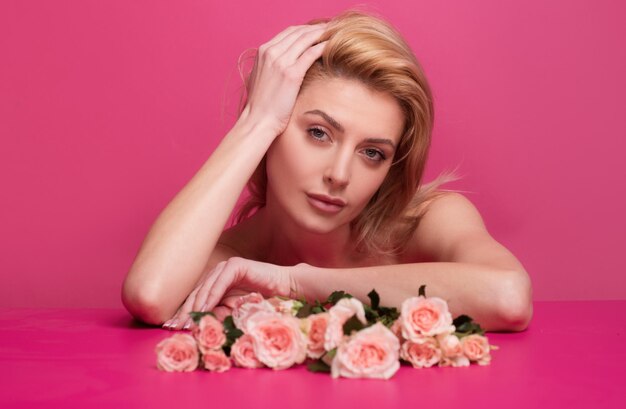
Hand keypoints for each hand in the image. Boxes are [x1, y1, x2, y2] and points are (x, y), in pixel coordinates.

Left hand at [162, 257, 295, 329]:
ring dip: (196, 304)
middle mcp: (219, 273)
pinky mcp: (236, 265)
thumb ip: (218, 314)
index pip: (197, 297)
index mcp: (216, 283)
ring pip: (206, 286)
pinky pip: (221, 281)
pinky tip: (205, 308)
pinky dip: (212, 295)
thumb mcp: (235, 311)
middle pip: (197, 291)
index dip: (185, 312)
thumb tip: (197, 323)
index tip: (173, 327)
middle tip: (174, 325)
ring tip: (188, 320)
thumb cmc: (263, 301)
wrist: (286, 289)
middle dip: (185, 310)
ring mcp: (227, 267)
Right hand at [240, 23, 327, 135]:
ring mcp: (280, 62)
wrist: (258, 120)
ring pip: (306, 39)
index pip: (288, 32)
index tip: (318, 31)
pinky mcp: (291, 74)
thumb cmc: (261, 104)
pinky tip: (332, 45)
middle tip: (331, 29)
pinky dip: (323, 46)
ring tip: (335, 34)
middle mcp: (270, 52)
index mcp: (263, 51)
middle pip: (298, 32)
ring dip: (322, 34)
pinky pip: (311, 53)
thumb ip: (271, 66)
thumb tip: (283, 65)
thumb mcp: (262, 78)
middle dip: (316, 29)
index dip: (305, 30)